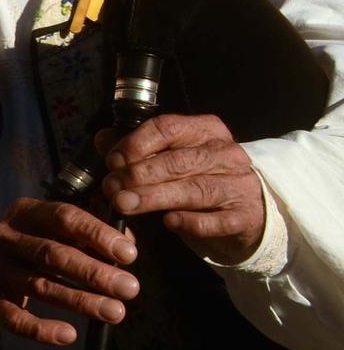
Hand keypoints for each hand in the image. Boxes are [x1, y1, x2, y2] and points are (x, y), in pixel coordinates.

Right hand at [0, 201, 139, 345]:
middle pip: (51, 254)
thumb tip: (127, 246)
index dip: (96, 235)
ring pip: (39, 286)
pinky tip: (69, 335)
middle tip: (130, 288)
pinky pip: (15, 318)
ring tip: (115, 312)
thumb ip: (88, 232)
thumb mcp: (51, 226)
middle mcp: (5, 237)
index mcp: (25, 212)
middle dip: (93, 272)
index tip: (129, 254)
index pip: (63, 217)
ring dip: (80, 301)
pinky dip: (41, 329)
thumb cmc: (29, 241)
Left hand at [102, 114, 267, 264]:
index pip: (168, 128)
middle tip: (111, 188)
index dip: (136, 144)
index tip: (112, 162)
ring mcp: (240, 184)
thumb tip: (102, 138)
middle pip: (178, 161)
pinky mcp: (246, 216)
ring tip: (125, 204)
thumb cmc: (200, 179)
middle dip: (139, 174)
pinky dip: (191, 221)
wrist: (247, 211)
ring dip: (155, 197)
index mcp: (206, 130)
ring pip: (195, 189)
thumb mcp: (170, 158)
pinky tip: (168, 221)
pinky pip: (217, 220)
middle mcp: (226, 153)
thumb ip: (137, 148)